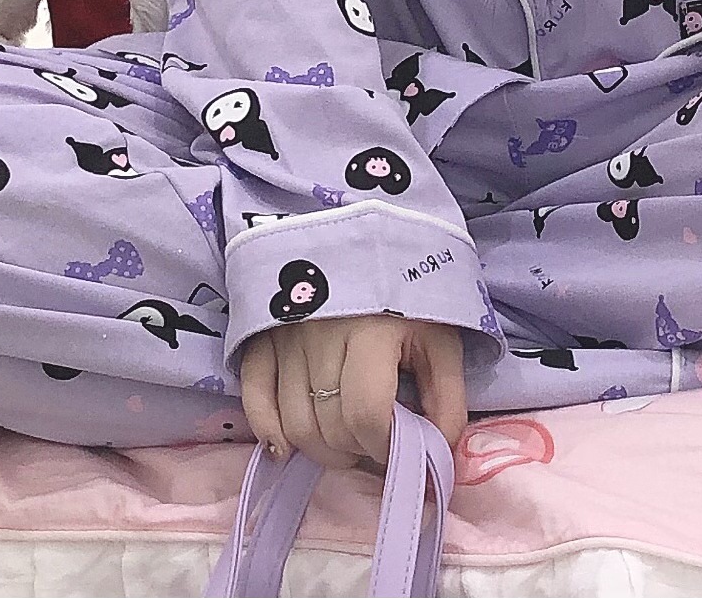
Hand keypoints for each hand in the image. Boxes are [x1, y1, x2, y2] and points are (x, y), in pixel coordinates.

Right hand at [240, 315, 466, 469]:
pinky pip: (255, 396)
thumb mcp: (440, 340)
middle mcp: (322, 334)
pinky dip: (268, 430)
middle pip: (329, 425)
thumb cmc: (410, 298)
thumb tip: (437, 458)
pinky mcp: (264, 336)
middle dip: (358, 451)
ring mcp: (287, 336)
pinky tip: (286, 449)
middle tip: (376, 444)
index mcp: (372, 332)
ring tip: (348, 443)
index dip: (385, 447)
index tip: (400, 447)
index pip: (366, 415)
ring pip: (295, 423)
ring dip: (323, 449)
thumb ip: (447, 400)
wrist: (370, 243)